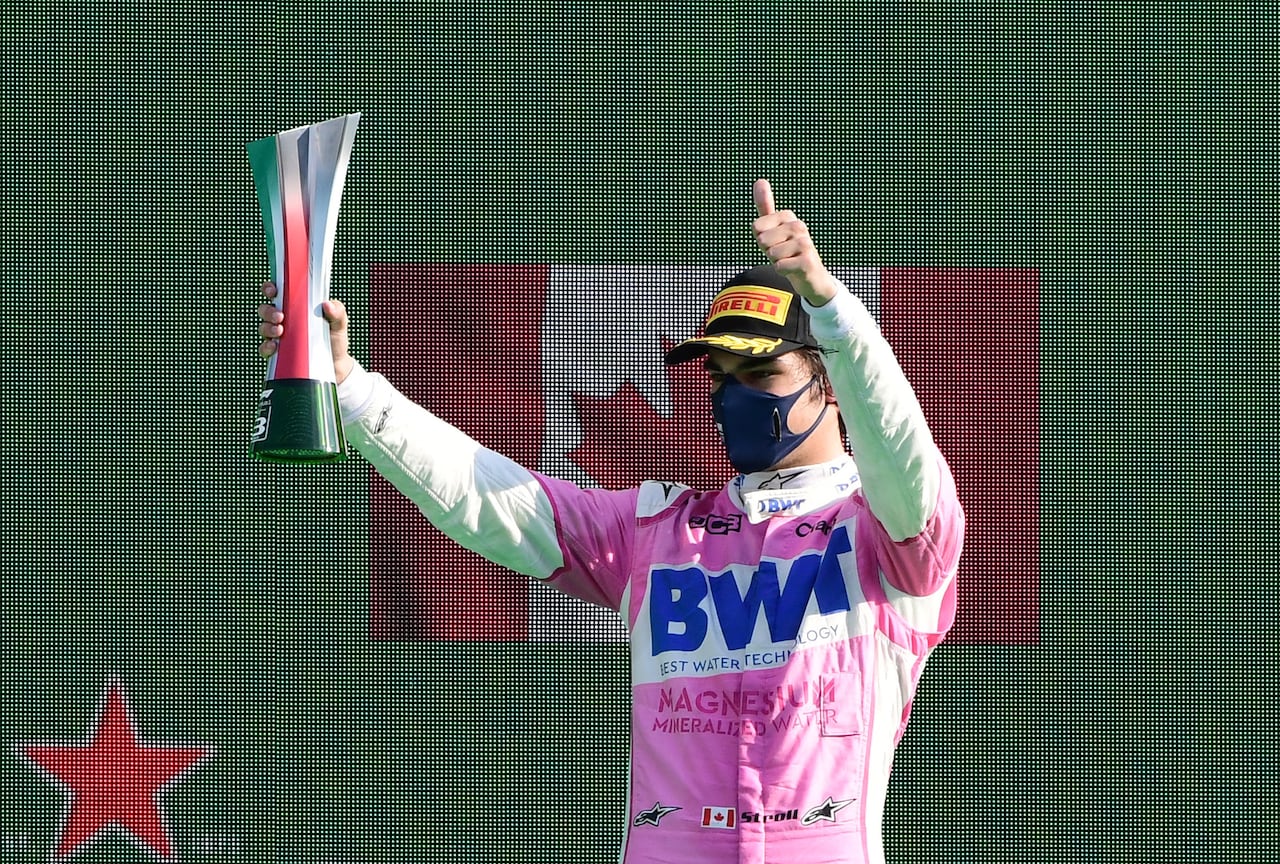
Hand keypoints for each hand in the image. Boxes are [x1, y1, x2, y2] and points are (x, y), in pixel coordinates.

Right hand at [257, 281, 354, 384]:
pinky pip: (264, 349)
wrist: (336, 364)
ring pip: (263, 328)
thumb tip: (327, 304)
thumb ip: (337, 311)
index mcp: (296, 306)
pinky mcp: (278, 353)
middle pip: (265, 309)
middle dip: (268, 311)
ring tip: (280, 331)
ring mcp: (279, 336)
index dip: (269, 288)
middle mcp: (284, 319)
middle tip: (280, 316)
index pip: (277, 292)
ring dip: (267, 328)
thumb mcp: (339, 323)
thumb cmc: (335, 338)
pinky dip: (266, 347)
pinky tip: (274, 347)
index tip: (273, 291)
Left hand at [752, 179, 836, 306]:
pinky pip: (780, 266)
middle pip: (763, 240)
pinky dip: (782, 271)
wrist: (811, 277)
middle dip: (768, 252)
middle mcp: (799, 226)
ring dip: (776, 262)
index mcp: (788, 217)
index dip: (760, 240)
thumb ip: (765, 206)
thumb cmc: (788, 252)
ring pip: (772, 253)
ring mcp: (806, 243)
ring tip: (788, 261)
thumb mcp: (773, 229)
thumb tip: (760, 180)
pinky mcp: (808, 261)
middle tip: (782, 254)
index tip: (774, 243)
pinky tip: (793, 270)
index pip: (756, 227)